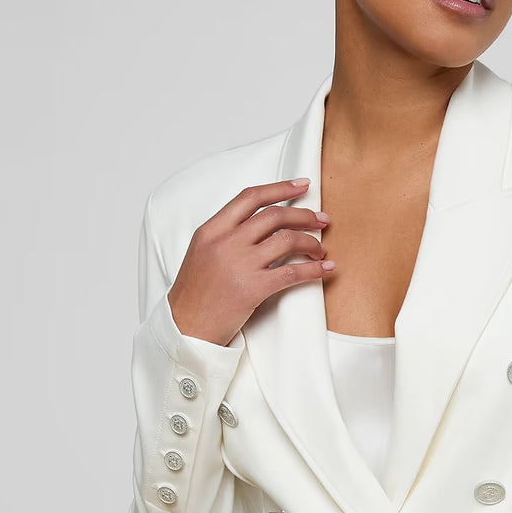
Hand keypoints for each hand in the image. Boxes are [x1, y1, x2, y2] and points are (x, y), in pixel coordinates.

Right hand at [166, 178, 334, 345]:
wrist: (185, 328)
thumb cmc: (194, 294)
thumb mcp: (202, 253)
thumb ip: (226, 234)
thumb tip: (261, 223)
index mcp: (211, 230)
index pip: (250, 197)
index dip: (280, 188)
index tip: (302, 185)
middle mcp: (225, 242)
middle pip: (275, 215)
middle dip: (304, 214)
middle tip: (321, 220)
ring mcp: (239, 264)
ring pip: (287, 239)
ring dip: (312, 242)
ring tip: (321, 250)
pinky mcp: (253, 289)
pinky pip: (292, 273)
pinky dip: (314, 269)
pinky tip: (326, 269)